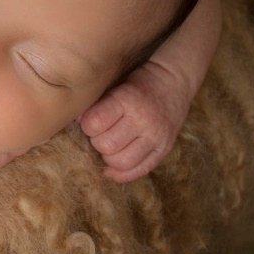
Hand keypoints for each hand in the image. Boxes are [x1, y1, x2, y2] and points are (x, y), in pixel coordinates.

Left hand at [79, 62, 193, 182]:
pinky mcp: (164, 149)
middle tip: (102, 132)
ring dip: (109, 157)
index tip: (91, 119)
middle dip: (97, 141)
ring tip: (110, 145)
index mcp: (128, 100)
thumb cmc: (139, 81)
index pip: (94, 124)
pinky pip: (140, 171)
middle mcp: (143, 120)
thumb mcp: (116, 84)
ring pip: (122, 162)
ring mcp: (156, 137)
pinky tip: (112, 167)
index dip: (87, 124)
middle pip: (106, 146)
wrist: (175, 79)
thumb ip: (97, 103)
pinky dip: (121, 173)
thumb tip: (77, 123)